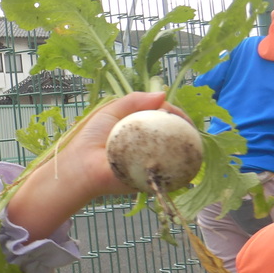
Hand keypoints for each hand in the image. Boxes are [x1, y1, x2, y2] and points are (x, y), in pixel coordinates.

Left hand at [8, 92, 184, 239]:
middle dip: (186, 130)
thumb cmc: (92, 138)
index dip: (175, 115)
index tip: (180, 115)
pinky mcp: (151, 178)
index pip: (164, 118)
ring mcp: (152, 161)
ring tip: (191, 140)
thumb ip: (134, 100)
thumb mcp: (112, 111)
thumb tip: (163, 94)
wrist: (82, 166)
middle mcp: (149, 144)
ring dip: (186, 146)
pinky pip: (170, 171)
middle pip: (175, 135)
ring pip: (177, 152)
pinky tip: (186, 156)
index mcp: (140, 128)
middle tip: (188, 127)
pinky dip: (179, 163)